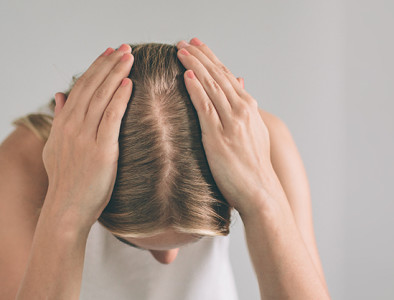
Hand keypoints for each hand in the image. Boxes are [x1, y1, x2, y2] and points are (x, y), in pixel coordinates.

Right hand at [42, 44, 133, 228]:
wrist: (66, 209)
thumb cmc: (65, 180)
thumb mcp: (54, 147)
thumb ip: (58, 119)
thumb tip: (59, 95)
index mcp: (62, 124)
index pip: (80, 87)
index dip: (95, 68)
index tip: (108, 53)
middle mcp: (72, 126)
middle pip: (92, 86)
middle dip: (108, 64)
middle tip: (124, 48)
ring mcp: (85, 137)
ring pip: (101, 97)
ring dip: (116, 74)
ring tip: (129, 57)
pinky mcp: (101, 150)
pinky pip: (111, 117)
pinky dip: (120, 98)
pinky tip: (129, 84)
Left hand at [176, 38, 278, 215]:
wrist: (261, 191)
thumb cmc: (253, 166)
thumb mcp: (254, 132)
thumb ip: (245, 108)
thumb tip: (240, 84)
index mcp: (248, 108)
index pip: (226, 75)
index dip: (210, 59)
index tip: (196, 46)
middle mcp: (242, 110)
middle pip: (218, 76)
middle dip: (200, 56)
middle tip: (183, 42)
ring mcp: (231, 123)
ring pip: (211, 86)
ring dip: (195, 66)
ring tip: (180, 52)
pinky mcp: (219, 137)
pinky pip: (206, 108)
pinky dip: (196, 90)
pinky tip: (186, 76)